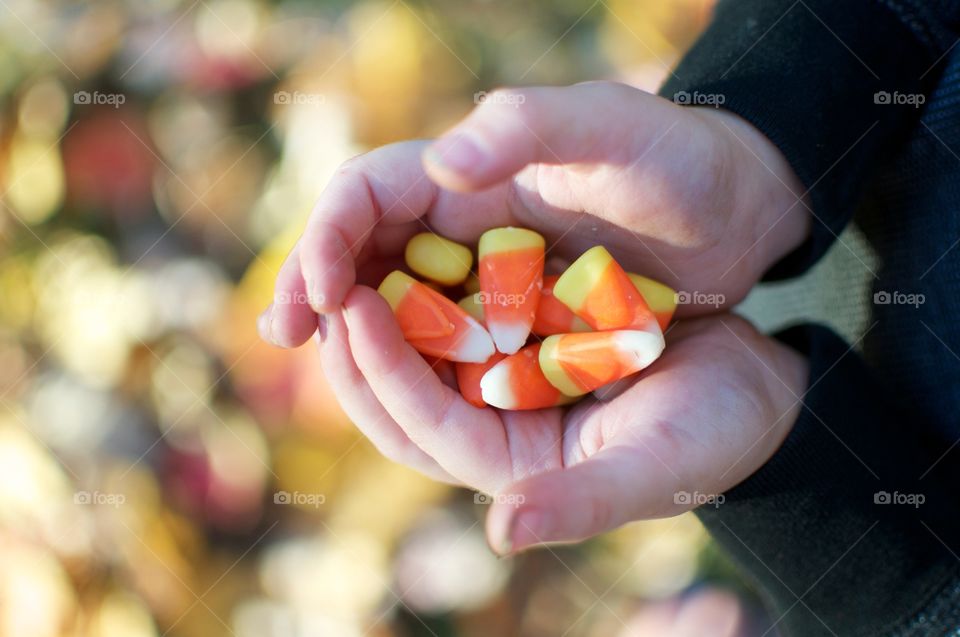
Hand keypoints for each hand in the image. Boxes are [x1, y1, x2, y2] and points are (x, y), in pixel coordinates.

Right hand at [258, 81, 809, 346]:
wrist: (741, 212)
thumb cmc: (681, 162)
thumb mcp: (613, 131)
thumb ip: (529, 128)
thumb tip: (440, 161)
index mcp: (469, 172)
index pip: (366, 192)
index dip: (326, 234)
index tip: (318, 292)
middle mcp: (463, 219)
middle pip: (363, 247)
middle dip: (316, 287)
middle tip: (286, 335)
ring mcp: (487, 269)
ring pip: (396, 297)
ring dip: (355, 331)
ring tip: (328, 368)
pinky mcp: (515, 313)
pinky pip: (448, 338)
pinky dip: (415, 360)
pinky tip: (402, 393)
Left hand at [317, 290, 806, 552]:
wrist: (751, 386)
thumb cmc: (712, 433)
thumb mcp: (654, 466)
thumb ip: (582, 502)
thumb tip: (501, 535)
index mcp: (513, 466)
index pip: (423, 423)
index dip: (383, 369)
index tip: (352, 307)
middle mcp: (493, 431)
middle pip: (398, 398)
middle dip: (358, 347)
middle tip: (326, 282)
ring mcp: (501, 387)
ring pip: (417, 355)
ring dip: (380, 311)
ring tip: (349, 254)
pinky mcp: (516, 346)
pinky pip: (453, 317)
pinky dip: (425, 285)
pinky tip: (405, 241)